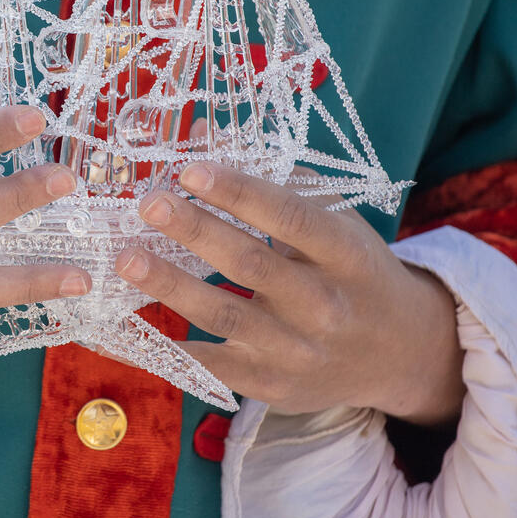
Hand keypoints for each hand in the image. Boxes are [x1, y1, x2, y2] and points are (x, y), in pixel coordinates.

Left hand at [115, 162, 464, 426]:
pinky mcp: (269, 384)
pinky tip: (118, 328)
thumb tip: (201, 133)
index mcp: (345, 254)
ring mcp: (295, 350)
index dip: (239, 192)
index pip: (290, 217)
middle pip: (251, 264)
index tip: (191, 169)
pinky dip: (159, 348)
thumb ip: (276, 176)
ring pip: (223, 314)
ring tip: (126, 258)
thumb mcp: (336, 220)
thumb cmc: (354, 270)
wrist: (399, 356)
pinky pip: (206, 365)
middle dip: (196, 231)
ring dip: (169, 285)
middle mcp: (323, 305)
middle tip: (150, 204)